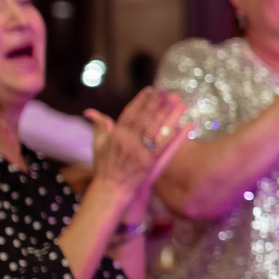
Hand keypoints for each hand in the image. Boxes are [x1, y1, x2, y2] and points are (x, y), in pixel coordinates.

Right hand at [84, 86, 191, 211]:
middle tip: (167, 92)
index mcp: (116, 135)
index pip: (130, 113)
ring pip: (157, 129)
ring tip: (179, 101)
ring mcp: (140, 152)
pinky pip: (166, 146)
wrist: (112, 189)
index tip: (150, 90)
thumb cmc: (104, 166)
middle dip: (157, 103)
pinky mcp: (151, 162)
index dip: (141, 101)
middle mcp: (128, 142)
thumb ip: (99, 127)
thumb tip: (90, 111)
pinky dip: (178, 135)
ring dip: (169, 114)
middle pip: (146, 118)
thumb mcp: (98, 145)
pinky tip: (188, 124)